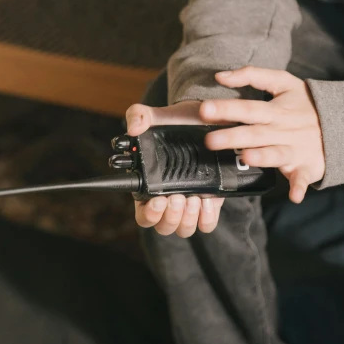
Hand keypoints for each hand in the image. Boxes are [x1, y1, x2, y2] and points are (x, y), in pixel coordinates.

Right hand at [126, 101, 223, 237]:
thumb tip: (133, 129)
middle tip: (177, 197)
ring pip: (183, 228)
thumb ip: (138, 115)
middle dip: (171, 216)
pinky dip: (207, 218)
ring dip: (187, 218)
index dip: (149, 214)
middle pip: (164, 226)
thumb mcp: (153, 114)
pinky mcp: (209, 201)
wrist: (205, 118)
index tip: (158, 200)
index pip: (143, 215)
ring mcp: (189, 201)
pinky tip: (207, 199)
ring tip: (193, 198)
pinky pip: (206, 224)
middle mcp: (167, 199)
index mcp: (148, 186)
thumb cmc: (174, 121)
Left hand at [201, 67, 324, 203]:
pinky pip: (303, 178)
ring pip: (275, 154)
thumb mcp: (284, 82)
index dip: (226, 108)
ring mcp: (295, 149)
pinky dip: (300, 187)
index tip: (204, 109)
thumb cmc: (305, 103)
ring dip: (263, 158)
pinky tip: (295, 196)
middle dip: (232, 137)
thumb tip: (220, 76)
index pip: (247, 108)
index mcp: (275, 110)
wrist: (343, 123)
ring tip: (246, 158)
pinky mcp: (306, 167)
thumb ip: (252, 75)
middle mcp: (283, 130)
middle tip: (208, 140)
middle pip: (255, 133)